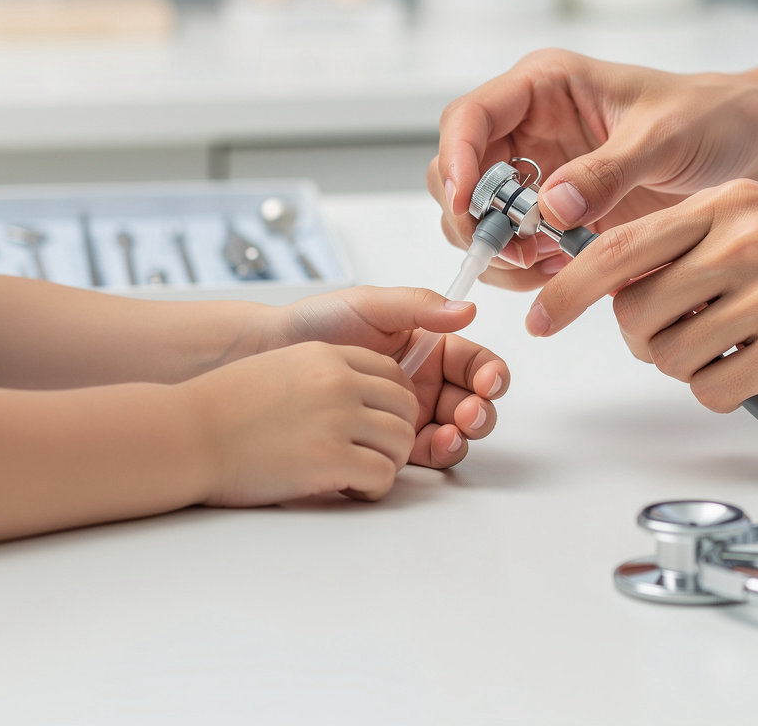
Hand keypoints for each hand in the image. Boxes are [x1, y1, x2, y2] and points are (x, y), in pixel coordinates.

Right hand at [180, 342, 419, 506]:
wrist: (188, 433)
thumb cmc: (223, 408)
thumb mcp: (281, 369)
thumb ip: (322, 375)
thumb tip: (355, 396)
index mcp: (327, 356)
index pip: (392, 374)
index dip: (393, 404)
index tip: (378, 424)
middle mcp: (339, 382)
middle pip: (405, 406)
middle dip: (397, 434)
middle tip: (372, 453)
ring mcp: (337, 418)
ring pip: (402, 441)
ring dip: (388, 462)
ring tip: (358, 473)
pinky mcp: (330, 458)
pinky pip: (384, 475)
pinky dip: (373, 488)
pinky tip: (347, 489)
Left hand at [265, 286, 508, 467]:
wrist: (268, 354)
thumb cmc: (317, 322)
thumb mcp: (370, 305)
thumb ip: (419, 307)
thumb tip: (467, 309)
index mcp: (427, 346)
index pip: (473, 362)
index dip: (490, 373)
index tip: (487, 380)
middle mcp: (424, 381)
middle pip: (473, 401)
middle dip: (482, 409)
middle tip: (470, 411)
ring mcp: (407, 414)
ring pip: (455, 430)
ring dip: (465, 434)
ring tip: (452, 432)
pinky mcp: (387, 440)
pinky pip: (425, 452)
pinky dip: (439, 453)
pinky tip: (433, 446)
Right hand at [432, 48, 757, 289]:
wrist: (751, 146)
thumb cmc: (712, 117)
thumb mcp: (665, 137)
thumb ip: (608, 171)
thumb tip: (550, 206)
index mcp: (544, 88)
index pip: (468, 117)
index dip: (455, 159)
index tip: (466, 204)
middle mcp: (528, 129)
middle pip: (457, 173)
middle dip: (474, 217)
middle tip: (516, 251)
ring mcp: (536, 173)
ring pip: (475, 216)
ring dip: (496, 248)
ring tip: (545, 263)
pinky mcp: (551, 214)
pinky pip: (510, 245)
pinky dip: (521, 267)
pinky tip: (558, 269)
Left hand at [524, 179, 757, 411]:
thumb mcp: (755, 215)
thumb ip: (684, 242)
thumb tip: (614, 284)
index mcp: (726, 203)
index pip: (619, 247)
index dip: (568, 288)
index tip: (540, 317)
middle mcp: (744, 242)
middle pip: (634, 311)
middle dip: (639, 335)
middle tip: (669, 333)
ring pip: (668, 355)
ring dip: (683, 361)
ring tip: (726, 343)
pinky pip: (711, 388)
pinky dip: (719, 387)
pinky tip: (752, 364)